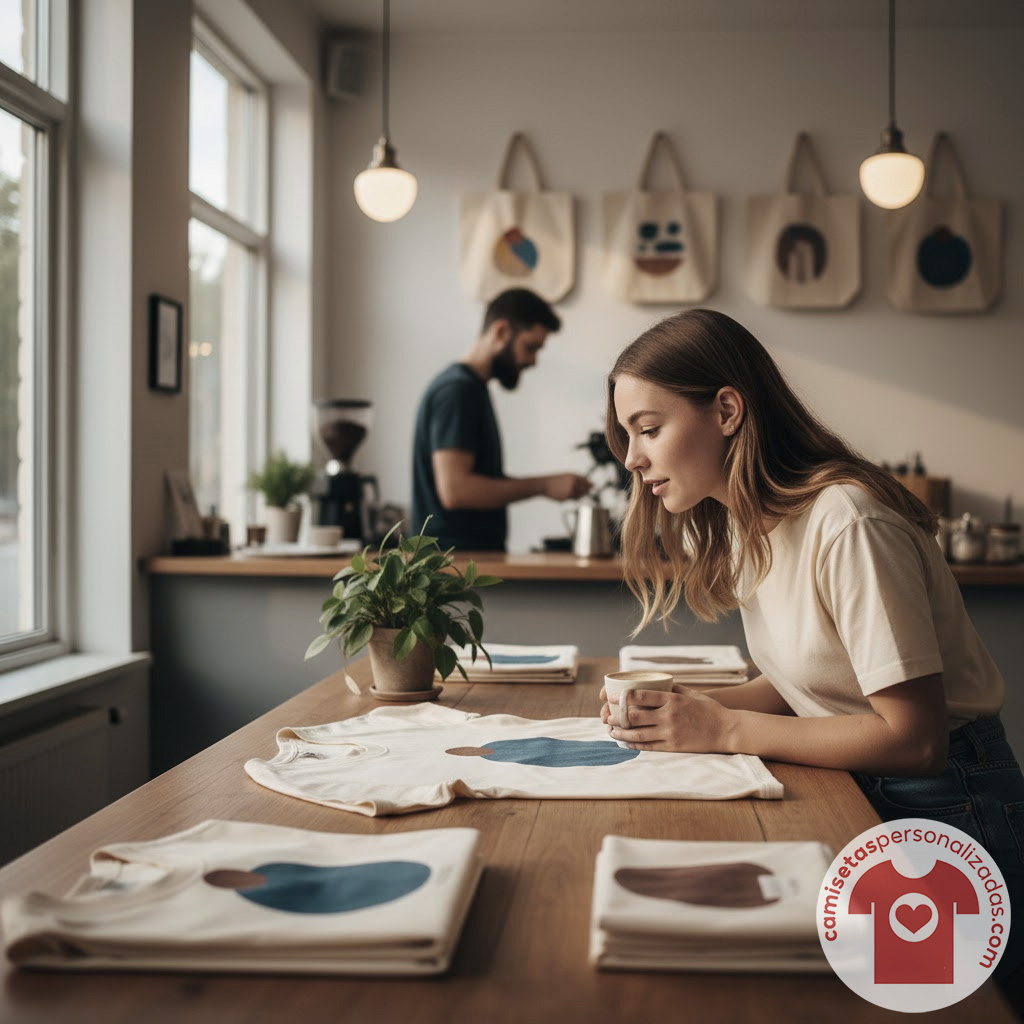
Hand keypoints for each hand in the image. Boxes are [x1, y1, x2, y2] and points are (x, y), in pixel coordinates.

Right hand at [543, 473, 590, 501]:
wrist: (544, 485)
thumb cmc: (554, 481)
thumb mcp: (566, 476)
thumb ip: (576, 479)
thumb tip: (586, 483)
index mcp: (573, 476)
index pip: (585, 480)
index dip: (590, 483)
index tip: (593, 485)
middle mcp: (573, 483)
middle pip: (585, 488)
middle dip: (587, 490)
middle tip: (589, 491)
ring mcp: (570, 490)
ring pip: (579, 495)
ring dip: (579, 495)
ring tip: (571, 493)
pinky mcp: (567, 497)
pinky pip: (573, 499)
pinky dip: (572, 498)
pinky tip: (566, 496)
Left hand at [604, 687, 737, 753]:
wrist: (726, 730)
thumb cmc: (708, 709)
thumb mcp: (690, 693)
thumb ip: (671, 688)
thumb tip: (654, 682)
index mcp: (672, 700)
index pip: (641, 696)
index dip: (623, 697)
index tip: (611, 697)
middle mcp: (669, 716)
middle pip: (635, 717)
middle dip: (617, 716)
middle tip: (607, 715)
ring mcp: (670, 733)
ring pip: (639, 734)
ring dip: (621, 732)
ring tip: (611, 730)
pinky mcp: (673, 747)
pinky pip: (649, 746)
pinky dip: (634, 744)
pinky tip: (625, 741)